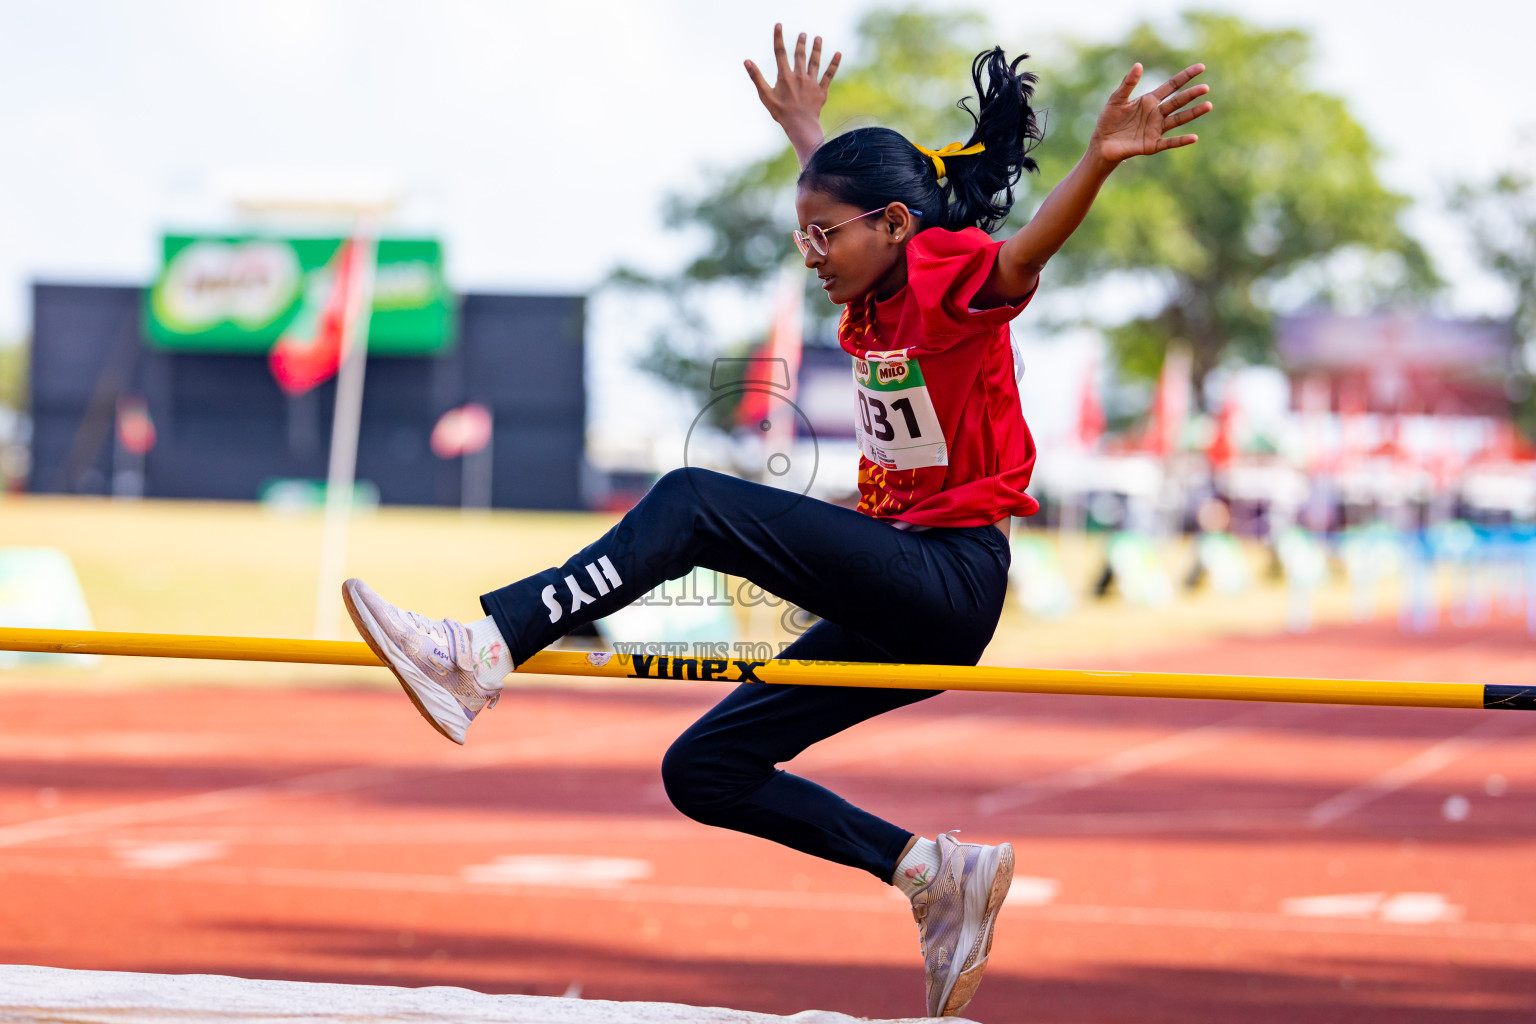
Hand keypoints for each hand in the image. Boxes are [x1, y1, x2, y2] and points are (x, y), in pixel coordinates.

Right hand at [745, 23, 840, 129]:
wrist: (800, 125)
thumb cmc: (781, 112)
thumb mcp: (765, 95)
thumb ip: (756, 77)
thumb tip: (746, 61)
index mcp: (785, 76)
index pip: (780, 53)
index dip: (778, 38)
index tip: (778, 25)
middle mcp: (799, 76)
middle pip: (800, 55)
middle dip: (801, 43)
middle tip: (803, 34)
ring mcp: (811, 82)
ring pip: (814, 62)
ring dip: (816, 49)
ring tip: (818, 38)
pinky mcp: (821, 90)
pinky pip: (829, 75)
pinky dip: (834, 64)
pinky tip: (839, 54)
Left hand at [1091, 62, 1212, 163]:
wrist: (1102, 143)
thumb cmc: (1109, 120)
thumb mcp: (1117, 99)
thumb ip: (1128, 84)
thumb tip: (1138, 65)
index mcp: (1150, 100)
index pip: (1171, 86)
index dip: (1185, 76)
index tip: (1201, 67)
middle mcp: (1156, 114)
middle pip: (1177, 102)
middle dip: (1191, 94)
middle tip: (1205, 88)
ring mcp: (1156, 129)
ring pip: (1178, 119)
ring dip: (1193, 113)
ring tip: (1208, 106)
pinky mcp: (1152, 145)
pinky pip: (1169, 142)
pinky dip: (1181, 140)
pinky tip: (1194, 137)